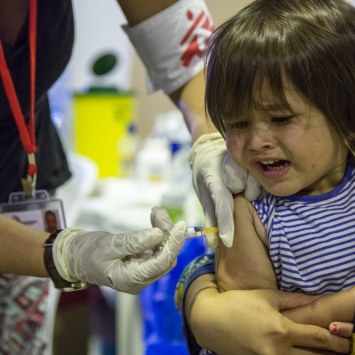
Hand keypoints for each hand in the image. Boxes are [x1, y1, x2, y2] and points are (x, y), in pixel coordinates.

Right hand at [53, 209, 186, 294]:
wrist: (75, 258)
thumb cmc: (87, 253)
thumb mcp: (108, 245)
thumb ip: (133, 242)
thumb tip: (158, 234)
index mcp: (130, 279)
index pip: (161, 264)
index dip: (173, 244)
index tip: (181, 225)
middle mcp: (140, 279)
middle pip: (165, 258)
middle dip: (168, 234)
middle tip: (160, 213)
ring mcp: (142, 272)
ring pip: (163, 252)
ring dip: (164, 231)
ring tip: (157, 213)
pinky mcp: (142, 263)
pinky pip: (156, 249)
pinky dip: (158, 233)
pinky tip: (155, 218)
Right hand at [188, 283, 351, 354]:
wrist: (211, 320)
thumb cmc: (238, 303)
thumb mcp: (266, 296)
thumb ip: (294, 300)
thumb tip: (318, 300)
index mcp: (280, 329)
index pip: (318, 338)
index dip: (337, 340)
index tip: (347, 338)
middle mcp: (277, 350)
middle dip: (331, 354)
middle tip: (342, 348)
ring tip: (319, 351)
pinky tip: (297, 352)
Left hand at [189, 133, 261, 247]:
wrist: (209, 152)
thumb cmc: (206, 177)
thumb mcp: (204, 196)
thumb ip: (210, 218)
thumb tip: (213, 245)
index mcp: (211, 177)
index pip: (220, 202)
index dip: (225, 222)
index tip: (227, 241)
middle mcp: (227, 167)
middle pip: (242, 188)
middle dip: (243, 198)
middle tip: (238, 194)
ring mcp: (241, 161)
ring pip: (255, 183)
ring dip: (252, 191)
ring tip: (244, 190)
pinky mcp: (251, 160)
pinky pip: (262, 176)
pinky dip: (261, 185)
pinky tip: (254, 185)